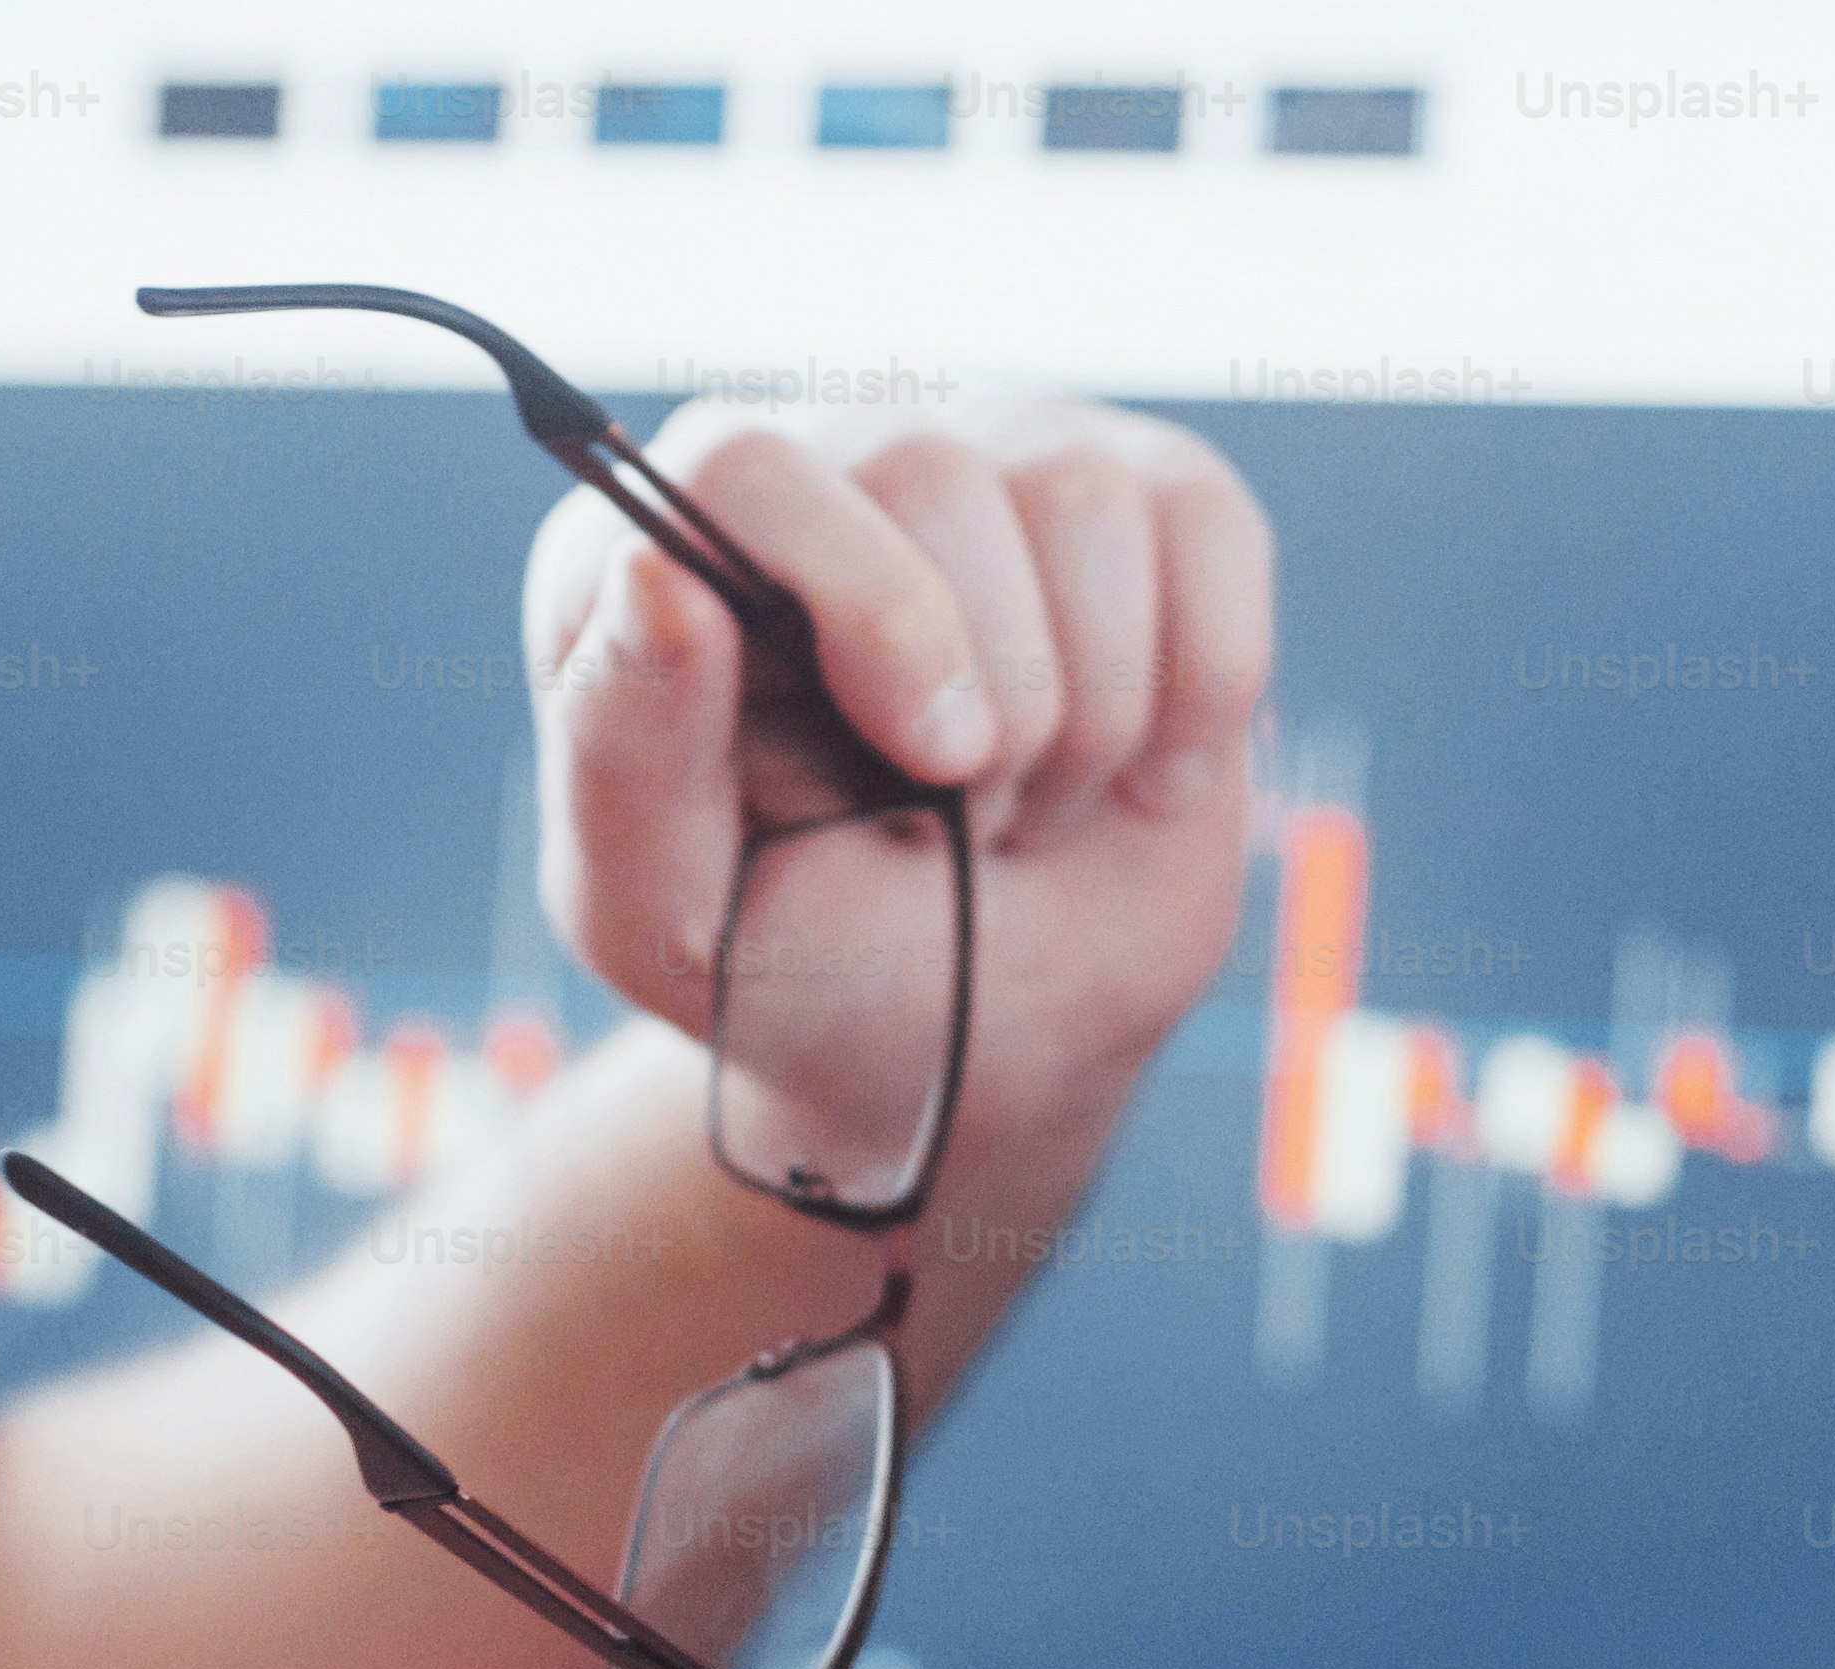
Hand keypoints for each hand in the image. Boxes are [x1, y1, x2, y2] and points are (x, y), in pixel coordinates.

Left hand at [524, 396, 1273, 1167]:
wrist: (993, 1037)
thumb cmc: (811, 969)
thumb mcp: (675, 913)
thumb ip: (625, 751)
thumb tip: (653, 571)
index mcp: (666, 555)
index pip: (748, 469)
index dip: (867, 601)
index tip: (931, 759)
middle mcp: (824, 472)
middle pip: (935, 474)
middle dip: (990, 703)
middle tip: (963, 827)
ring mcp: (989, 465)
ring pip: (1083, 500)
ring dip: (1090, 714)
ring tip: (1032, 804)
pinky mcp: (1141, 502)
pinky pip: (1209, 533)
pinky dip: (1201, 691)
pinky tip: (1143, 774)